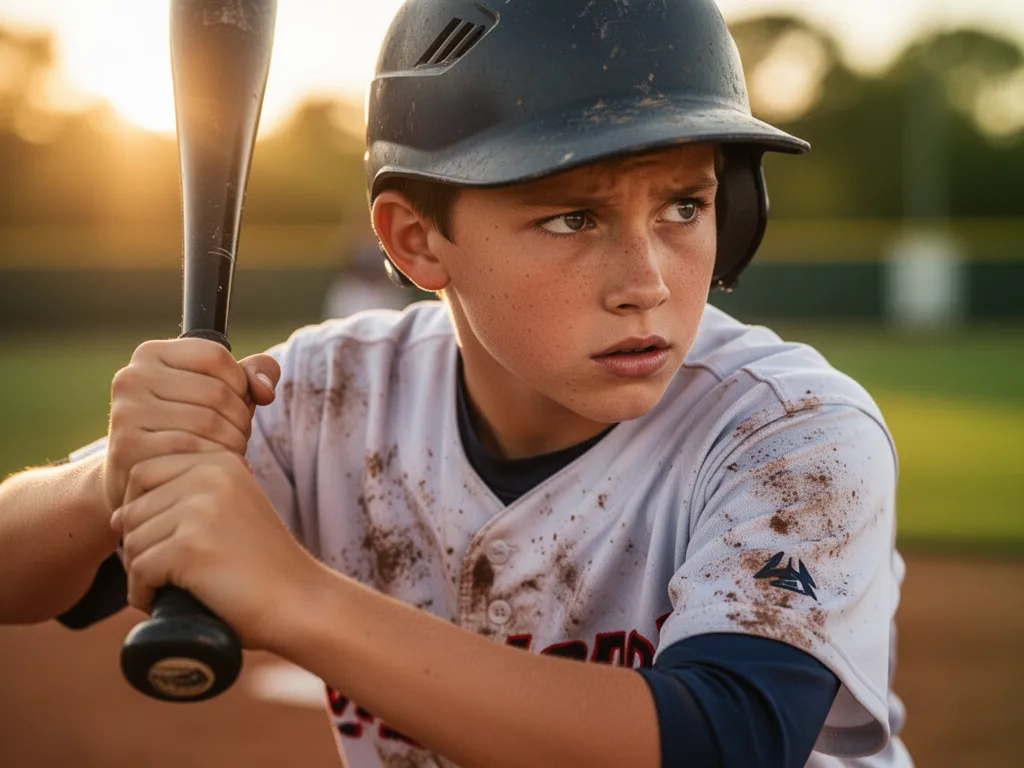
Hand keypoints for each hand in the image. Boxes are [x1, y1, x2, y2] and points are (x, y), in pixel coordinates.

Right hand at [102, 338, 280, 513]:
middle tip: (240, 435)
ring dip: (233, 442)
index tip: (238, 402)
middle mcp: (132, 377)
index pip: (216, 356)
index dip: (240, 382)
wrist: (139, 475)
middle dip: (241, 418)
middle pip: (216, 392)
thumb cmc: (188, 426)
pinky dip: (214, 460)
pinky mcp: (128, 446)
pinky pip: (192, 449)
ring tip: (231, 451)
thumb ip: (253, 374)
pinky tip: (214, 466)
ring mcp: (127, 412)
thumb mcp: (220, 392)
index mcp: (151, 353)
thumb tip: (264, 391)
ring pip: (209, 423)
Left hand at [110, 450, 323, 650]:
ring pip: (131, 542)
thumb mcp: (232, 509)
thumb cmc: (263, 566)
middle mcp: (210, 474)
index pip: (142, 472)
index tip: (163, 541)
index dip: (139, 511)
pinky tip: (168, 602)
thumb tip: (116, 516)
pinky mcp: (190, 546)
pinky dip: (144, 594)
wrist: (301, 602)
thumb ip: (188, 497)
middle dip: (139, 545)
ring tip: (173, 588)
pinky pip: (139, 571)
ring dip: (142, 573)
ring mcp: (200, 508)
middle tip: (168, 573)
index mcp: (220, 460)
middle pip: (131, 508)